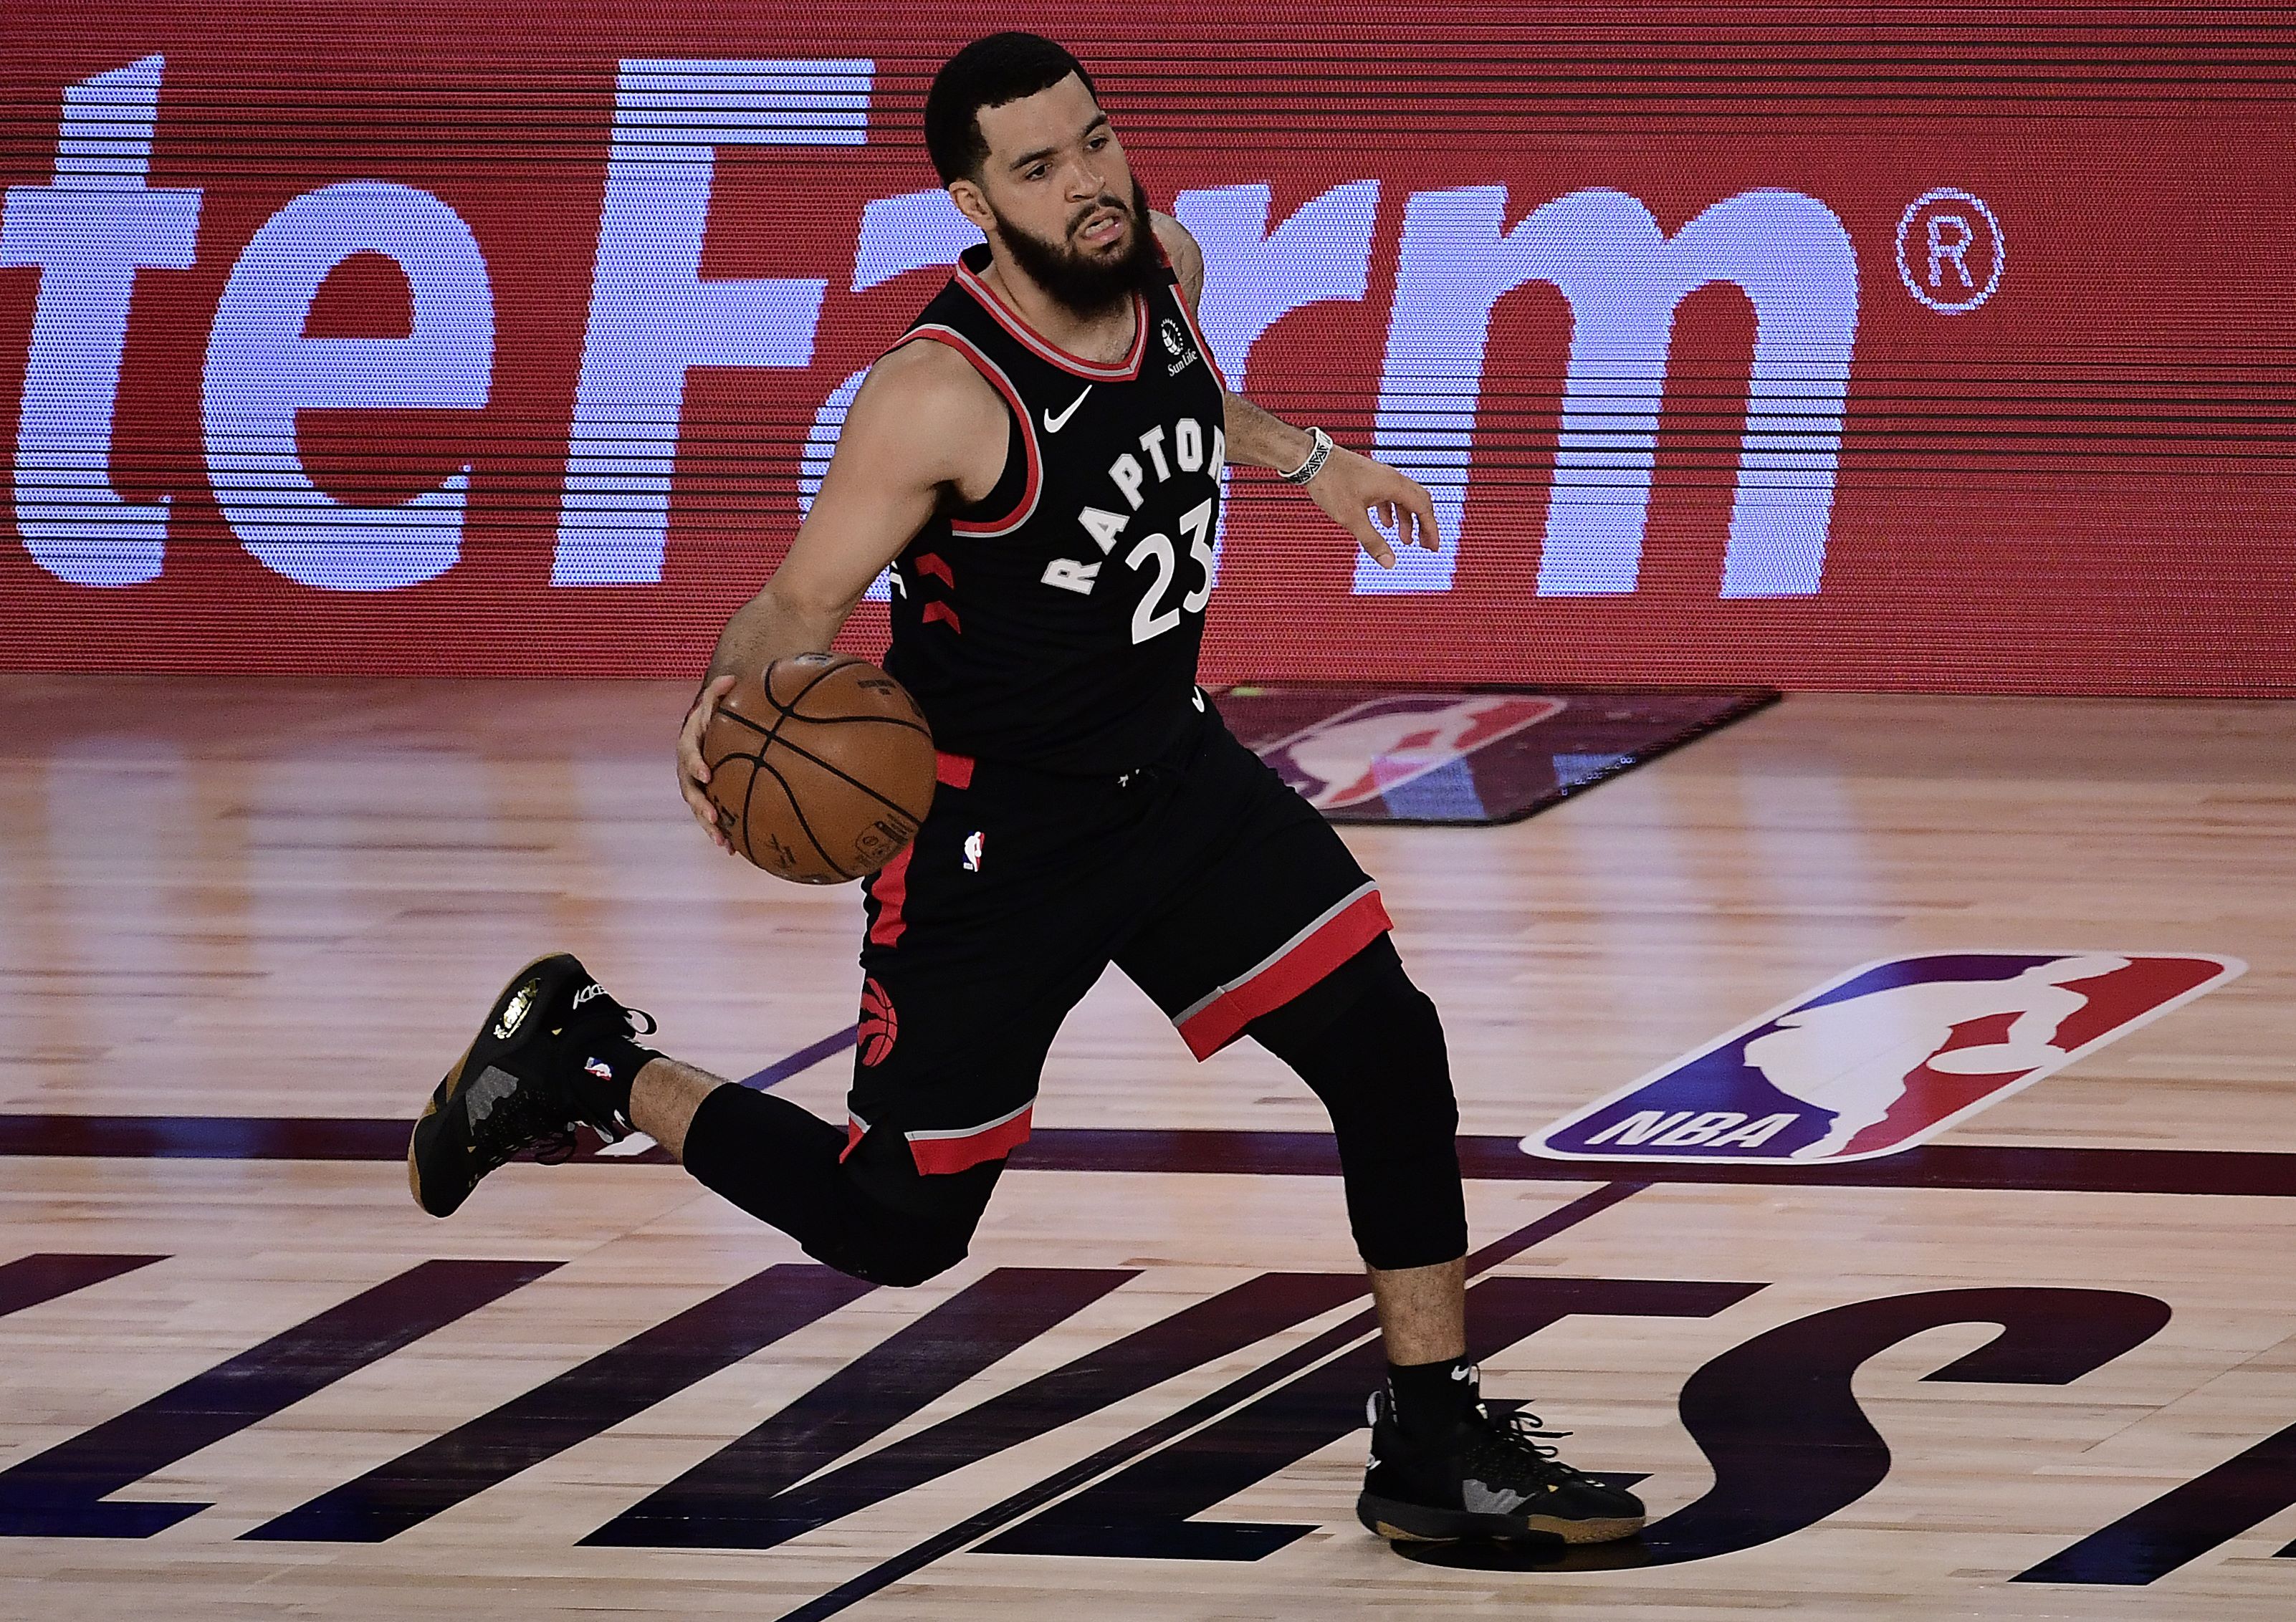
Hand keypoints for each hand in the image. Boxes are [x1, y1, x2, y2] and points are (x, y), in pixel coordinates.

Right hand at [677, 674, 738, 852]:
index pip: (689, 754)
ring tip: (723, 843)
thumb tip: (732, 679)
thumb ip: (718, 692)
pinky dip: (721, 833)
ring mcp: (695, 787)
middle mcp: (687, 769)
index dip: (696, 764)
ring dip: (709, 827)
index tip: (707, 774)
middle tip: (714, 817)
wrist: (708, 731)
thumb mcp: (713, 702)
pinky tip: (735, 850)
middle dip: (701, 805)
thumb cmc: (715, 715)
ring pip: (699, 810)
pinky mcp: (707, 799)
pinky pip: (712, 818)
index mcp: (689, 745)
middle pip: (690, 790)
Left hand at [1304, 444, 1439, 567]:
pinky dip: (1391, 511)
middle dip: (1423, 524)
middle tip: (1425, 544)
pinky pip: (1389, 495)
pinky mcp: (1369, 478)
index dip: (1431, 529)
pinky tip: (1384, 524)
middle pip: (1419, 501)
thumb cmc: (1331, 483)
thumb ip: (1372, 541)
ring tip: (1404, 540)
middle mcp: (1391, 478)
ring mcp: (1380, 476)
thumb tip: (1390, 563)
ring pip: (1403, 499)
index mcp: (1394, 485)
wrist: (1312, 459)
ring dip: (1407, 519)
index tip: (1433, 547)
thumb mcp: (1352, 518)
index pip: (1424, 508)